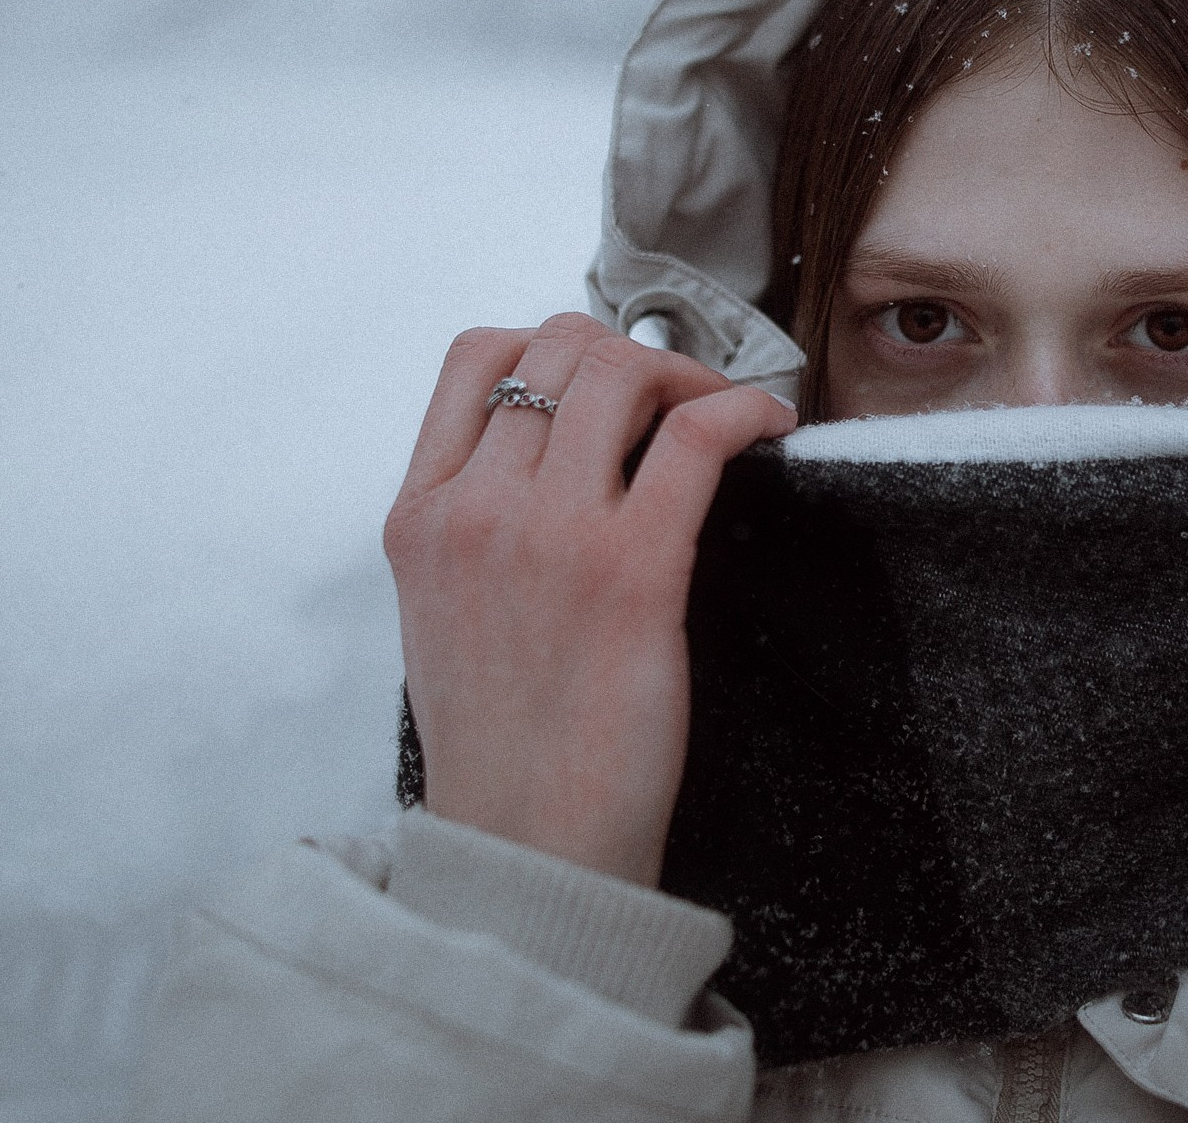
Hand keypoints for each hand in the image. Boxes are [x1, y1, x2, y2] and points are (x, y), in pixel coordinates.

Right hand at [382, 312, 795, 883]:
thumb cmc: (503, 743)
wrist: (526, 846)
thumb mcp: (445, 612)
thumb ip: (478, 525)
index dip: (555, 343)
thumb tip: (551, 459)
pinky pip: (697, 437)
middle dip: (633, 353)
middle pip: (560, 348)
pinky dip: (744, 409)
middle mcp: (475, 509)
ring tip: (723, 410)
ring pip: (622, 371)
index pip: (476, 357)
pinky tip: (768, 428)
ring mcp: (550, 534)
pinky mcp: (632, 571)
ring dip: (689, 373)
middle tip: (679, 397)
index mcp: (420, 515)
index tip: (605, 378)